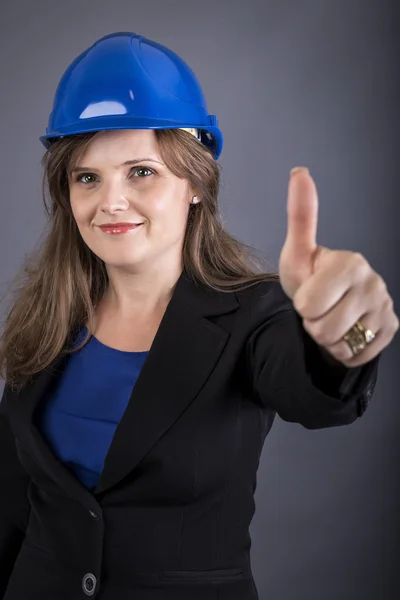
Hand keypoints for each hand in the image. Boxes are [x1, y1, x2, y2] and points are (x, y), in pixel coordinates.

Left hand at [278, 167, 398, 367]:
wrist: (329, 308)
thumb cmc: (310, 279)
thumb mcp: (298, 253)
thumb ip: (301, 217)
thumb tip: (299, 172)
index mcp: (350, 262)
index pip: (308, 305)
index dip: (301, 305)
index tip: (309, 293)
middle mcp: (375, 283)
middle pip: (323, 328)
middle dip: (313, 323)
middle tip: (318, 309)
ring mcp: (386, 308)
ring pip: (339, 344)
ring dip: (327, 339)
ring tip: (330, 319)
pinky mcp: (390, 330)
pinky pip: (355, 355)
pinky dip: (343, 350)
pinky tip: (345, 331)